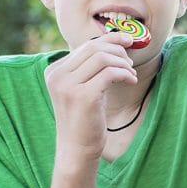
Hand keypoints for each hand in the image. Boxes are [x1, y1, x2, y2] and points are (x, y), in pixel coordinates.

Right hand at [44, 32, 137, 160]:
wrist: (76, 148)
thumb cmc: (85, 117)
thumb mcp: (83, 87)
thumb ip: (91, 67)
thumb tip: (115, 42)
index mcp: (55, 71)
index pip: (85, 45)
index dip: (110, 39)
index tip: (128, 40)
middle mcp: (57, 75)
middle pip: (94, 47)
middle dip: (118, 51)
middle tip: (130, 63)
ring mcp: (67, 86)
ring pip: (103, 58)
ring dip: (123, 63)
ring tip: (131, 74)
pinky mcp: (82, 96)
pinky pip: (110, 73)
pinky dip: (125, 74)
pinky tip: (131, 81)